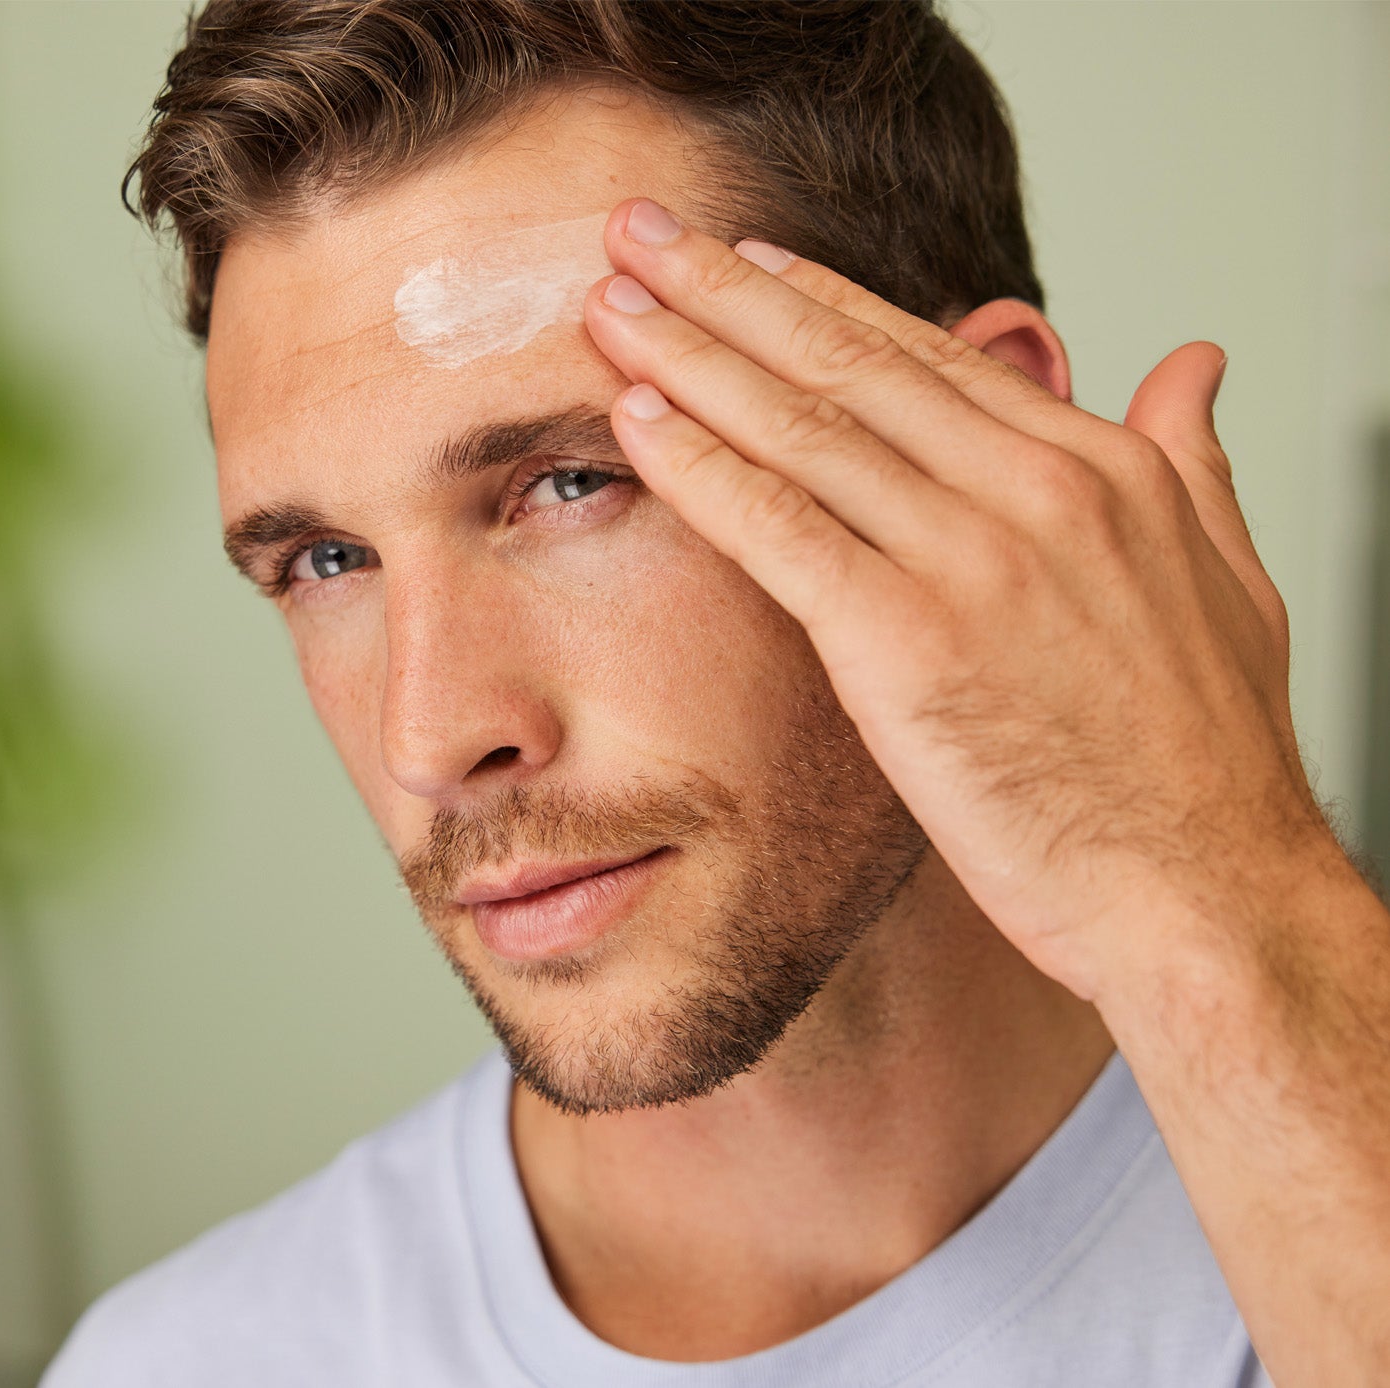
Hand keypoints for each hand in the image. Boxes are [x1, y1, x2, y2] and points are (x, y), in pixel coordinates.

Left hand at [585, 198, 1334, 997]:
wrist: (1210, 896)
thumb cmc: (1208, 767)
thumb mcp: (1232, 579)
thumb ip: (1191, 459)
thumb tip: (1189, 362)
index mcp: (1099, 468)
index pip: (926, 353)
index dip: (819, 297)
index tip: (743, 260)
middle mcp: (1032, 490)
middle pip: (845, 359)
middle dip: (726, 288)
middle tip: (642, 232)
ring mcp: (970, 559)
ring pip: (800, 425)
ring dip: (689, 355)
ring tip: (611, 305)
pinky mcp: (908, 641)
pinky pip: (779, 530)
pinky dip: (700, 468)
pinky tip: (637, 422)